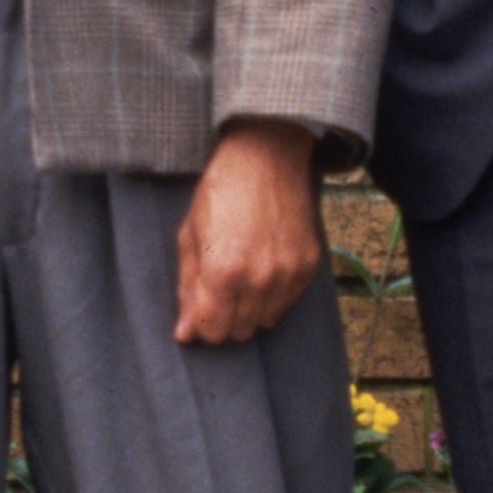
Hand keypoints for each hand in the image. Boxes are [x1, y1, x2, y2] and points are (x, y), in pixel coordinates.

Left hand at [174, 117, 325, 347]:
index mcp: (222, 273)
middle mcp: (259, 280)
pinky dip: (273, 296)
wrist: (266, 158)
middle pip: (239, 332)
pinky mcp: (307, 266)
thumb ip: (187, 289)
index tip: (200, 309)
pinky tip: (262, 269)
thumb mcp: (191, 236)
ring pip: (265, 321)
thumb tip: (184, 334)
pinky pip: (287, 302)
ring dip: (249, 310)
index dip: (202, 324)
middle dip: (224, 320)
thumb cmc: (221, 191)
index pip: (213, 331)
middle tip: (218, 292)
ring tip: (241, 278)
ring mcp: (287, 274)